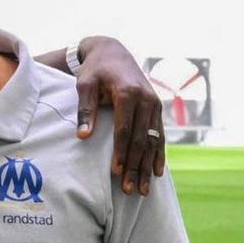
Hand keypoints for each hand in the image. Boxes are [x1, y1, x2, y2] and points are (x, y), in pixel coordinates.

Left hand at [70, 35, 167, 194]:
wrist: (113, 52)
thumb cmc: (95, 70)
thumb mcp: (85, 85)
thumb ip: (85, 110)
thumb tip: (83, 137)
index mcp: (128, 93)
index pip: (124, 130)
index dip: (120, 153)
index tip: (115, 173)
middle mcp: (146, 99)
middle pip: (140, 140)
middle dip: (135, 167)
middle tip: (129, 190)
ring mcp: (154, 104)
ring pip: (152, 141)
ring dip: (147, 166)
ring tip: (143, 189)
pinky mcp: (157, 108)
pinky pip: (159, 135)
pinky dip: (158, 154)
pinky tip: (156, 172)